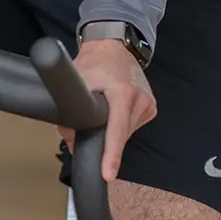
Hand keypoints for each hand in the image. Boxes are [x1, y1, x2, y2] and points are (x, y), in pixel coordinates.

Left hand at [63, 38, 155, 183]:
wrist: (114, 45)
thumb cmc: (95, 61)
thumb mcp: (79, 81)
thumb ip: (73, 111)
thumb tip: (70, 138)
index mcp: (123, 92)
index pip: (117, 130)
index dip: (111, 154)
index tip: (108, 174)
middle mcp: (141, 100)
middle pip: (119, 135)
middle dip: (103, 141)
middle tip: (86, 132)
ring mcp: (148, 104)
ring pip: (126, 133)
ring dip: (111, 133)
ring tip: (101, 115)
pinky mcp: (150, 107)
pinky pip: (131, 126)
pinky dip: (119, 126)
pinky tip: (112, 113)